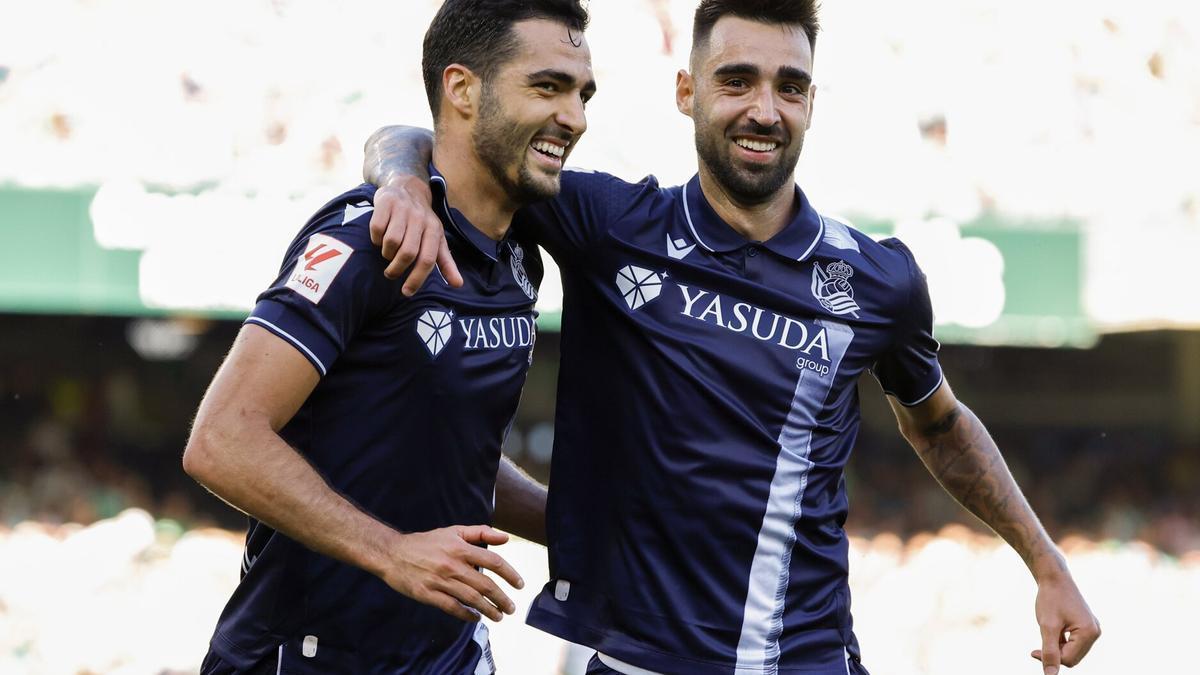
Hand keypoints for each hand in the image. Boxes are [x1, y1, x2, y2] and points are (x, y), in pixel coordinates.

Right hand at [369, 175, 463, 294]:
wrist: (409, 188)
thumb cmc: (422, 221)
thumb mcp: (438, 239)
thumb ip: (446, 262)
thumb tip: (458, 285)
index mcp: (434, 229)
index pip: (427, 259)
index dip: (417, 278)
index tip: (407, 292)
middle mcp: (420, 218)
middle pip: (408, 252)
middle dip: (397, 269)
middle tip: (391, 274)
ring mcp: (402, 209)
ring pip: (392, 241)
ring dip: (386, 254)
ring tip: (387, 254)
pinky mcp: (385, 203)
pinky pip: (377, 228)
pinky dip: (375, 238)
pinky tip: (378, 239)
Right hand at [380, 525, 523, 622]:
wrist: (392, 553)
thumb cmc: (426, 542)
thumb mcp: (453, 531)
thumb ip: (480, 533)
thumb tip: (505, 538)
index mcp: (460, 548)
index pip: (493, 561)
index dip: (510, 574)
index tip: (520, 585)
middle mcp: (452, 565)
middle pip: (485, 584)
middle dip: (502, 598)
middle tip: (511, 608)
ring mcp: (440, 581)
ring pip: (471, 598)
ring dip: (488, 610)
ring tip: (499, 616)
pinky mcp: (428, 594)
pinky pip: (452, 607)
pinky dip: (466, 615)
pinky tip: (475, 618)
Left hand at [1029, 573, 1100, 673]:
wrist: (1054, 577)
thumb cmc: (1050, 599)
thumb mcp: (1047, 626)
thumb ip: (1049, 652)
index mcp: (1089, 633)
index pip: (1069, 660)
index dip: (1049, 658)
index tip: (1033, 651)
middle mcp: (1095, 632)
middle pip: (1072, 658)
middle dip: (1055, 653)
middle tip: (1041, 640)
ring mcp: (1092, 629)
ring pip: (1072, 652)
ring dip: (1057, 646)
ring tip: (1048, 629)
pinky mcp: (1086, 626)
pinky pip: (1073, 643)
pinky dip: (1060, 640)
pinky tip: (1054, 627)